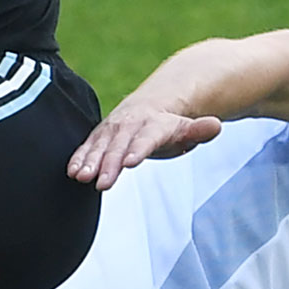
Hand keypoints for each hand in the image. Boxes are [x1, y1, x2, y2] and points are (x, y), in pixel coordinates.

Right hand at [67, 103, 222, 190]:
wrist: (150, 105)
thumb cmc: (169, 126)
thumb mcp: (187, 128)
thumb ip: (199, 130)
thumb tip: (216, 125)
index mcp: (154, 124)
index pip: (146, 138)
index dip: (138, 150)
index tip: (129, 163)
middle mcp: (130, 124)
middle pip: (119, 145)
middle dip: (109, 164)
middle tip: (102, 183)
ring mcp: (112, 128)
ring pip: (100, 145)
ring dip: (89, 161)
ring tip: (81, 177)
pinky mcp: (99, 135)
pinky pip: (88, 145)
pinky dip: (79, 157)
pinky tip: (72, 171)